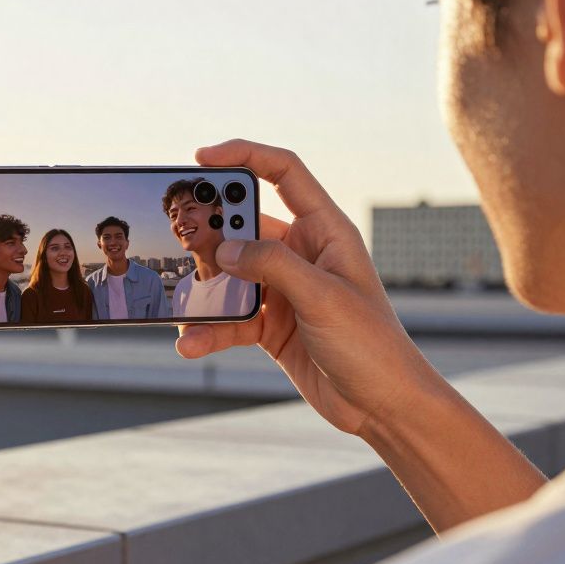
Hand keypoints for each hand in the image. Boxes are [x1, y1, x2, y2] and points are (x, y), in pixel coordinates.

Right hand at [177, 139, 442, 435]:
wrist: (383, 406)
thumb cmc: (372, 346)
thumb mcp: (322, 297)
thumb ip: (272, 265)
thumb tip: (225, 249)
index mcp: (326, 232)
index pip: (284, 174)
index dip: (244, 157)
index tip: (202, 158)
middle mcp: (303, 254)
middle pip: (246, 225)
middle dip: (212, 233)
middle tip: (181, 238)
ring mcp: (285, 290)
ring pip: (231, 275)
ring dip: (206, 290)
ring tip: (184, 305)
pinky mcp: (271, 324)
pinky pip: (230, 318)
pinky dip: (210, 329)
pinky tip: (192, 343)